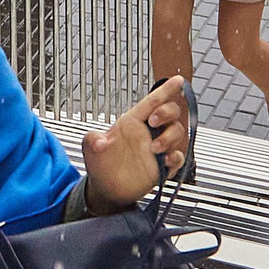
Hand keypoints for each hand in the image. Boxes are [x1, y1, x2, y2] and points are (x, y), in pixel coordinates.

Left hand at [82, 77, 190, 210]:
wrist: (106, 188)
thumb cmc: (100, 162)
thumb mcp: (89, 146)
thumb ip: (92, 140)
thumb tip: (101, 142)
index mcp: (133, 121)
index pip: (152, 101)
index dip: (166, 90)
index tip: (177, 80)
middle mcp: (149, 132)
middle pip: (171, 112)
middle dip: (167, 111)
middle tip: (154, 121)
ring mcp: (158, 147)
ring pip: (177, 132)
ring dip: (169, 137)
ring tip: (153, 149)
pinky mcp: (164, 165)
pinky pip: (179, 156)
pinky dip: (175, 157)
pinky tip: (165, 161)